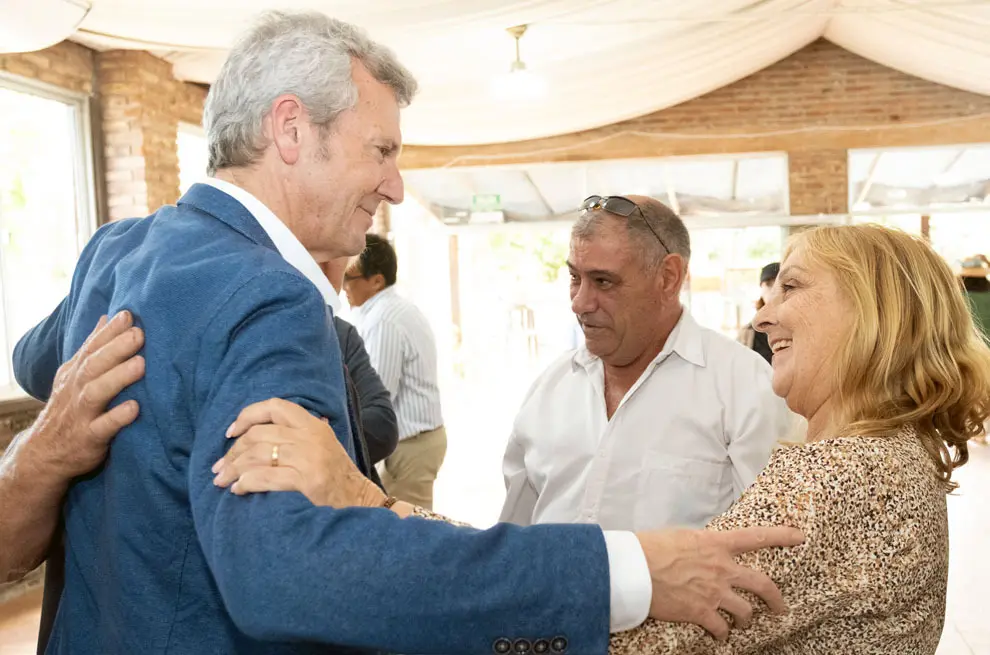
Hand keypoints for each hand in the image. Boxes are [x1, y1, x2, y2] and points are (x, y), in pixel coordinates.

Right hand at [29, 311, 144, 480]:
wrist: (44, 453)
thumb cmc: (70, 408)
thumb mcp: (75, 374)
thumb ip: (93, 347)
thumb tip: (108, 316)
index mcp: (76, 373)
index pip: (91, 348)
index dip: (109, 331)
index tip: (128, 314)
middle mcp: (76, 390)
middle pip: (94, 365)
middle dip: (116, 348)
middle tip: (139, 334)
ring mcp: (81, 414)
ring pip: (96, 392)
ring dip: (119, 377)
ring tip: (141, 364)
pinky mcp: (88, 438)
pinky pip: (102, 428)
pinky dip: (117, 418)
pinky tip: (135, 408)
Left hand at [212, 398, 384, 508]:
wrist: (362, 505)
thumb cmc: (339, 480)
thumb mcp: (324, 447)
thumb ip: (300, 436)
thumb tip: (258, 433)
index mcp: (314, 426)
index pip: (275, 407)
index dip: (248, 415)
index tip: (231, 432)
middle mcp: (311, 437)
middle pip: (259, 435)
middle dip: (233, 452)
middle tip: (219, 467)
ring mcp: (309, 458)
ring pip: (257, 455)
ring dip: (234, 469)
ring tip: (222, 481)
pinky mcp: (306, 481)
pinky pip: (265, 477)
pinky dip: (246, 483)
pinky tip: (238, 490)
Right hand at [637, 526, 803, 640]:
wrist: (635, 569)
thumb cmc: (650, 547)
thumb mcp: (680, 536)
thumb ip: (699, 545)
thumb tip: (701, 551)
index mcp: (716, 544)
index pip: (757, 537)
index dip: (782, 536)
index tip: (799, 537)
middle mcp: (722, 568)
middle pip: (762, 585)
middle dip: (775, 598)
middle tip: (780, 607)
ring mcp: (714, 592)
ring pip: (745, 612)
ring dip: (746, 621)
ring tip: (743, 624)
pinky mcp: (701, 613)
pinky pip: (721, 629)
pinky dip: (722, 634)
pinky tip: (719, 635)